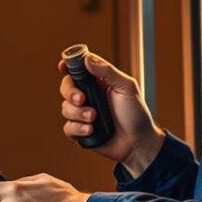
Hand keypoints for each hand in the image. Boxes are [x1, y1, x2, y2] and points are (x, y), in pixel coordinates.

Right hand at [57, 52, 164, 177]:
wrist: (138, 143)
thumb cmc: (136, 114)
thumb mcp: (127, 87)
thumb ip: (108, 71)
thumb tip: (87, 59)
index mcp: (98, 83)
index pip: (78, 70)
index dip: (68, 65)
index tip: (63, 66)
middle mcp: (89, 97)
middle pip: (66, 87)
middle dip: (70, 92)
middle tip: (81, 99)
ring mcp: (83, 114)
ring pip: (65, 108)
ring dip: (78, 113)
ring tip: (94, 118)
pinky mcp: (80, 132)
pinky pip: (68, 128)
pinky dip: (78, 128)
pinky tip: (91, 130)